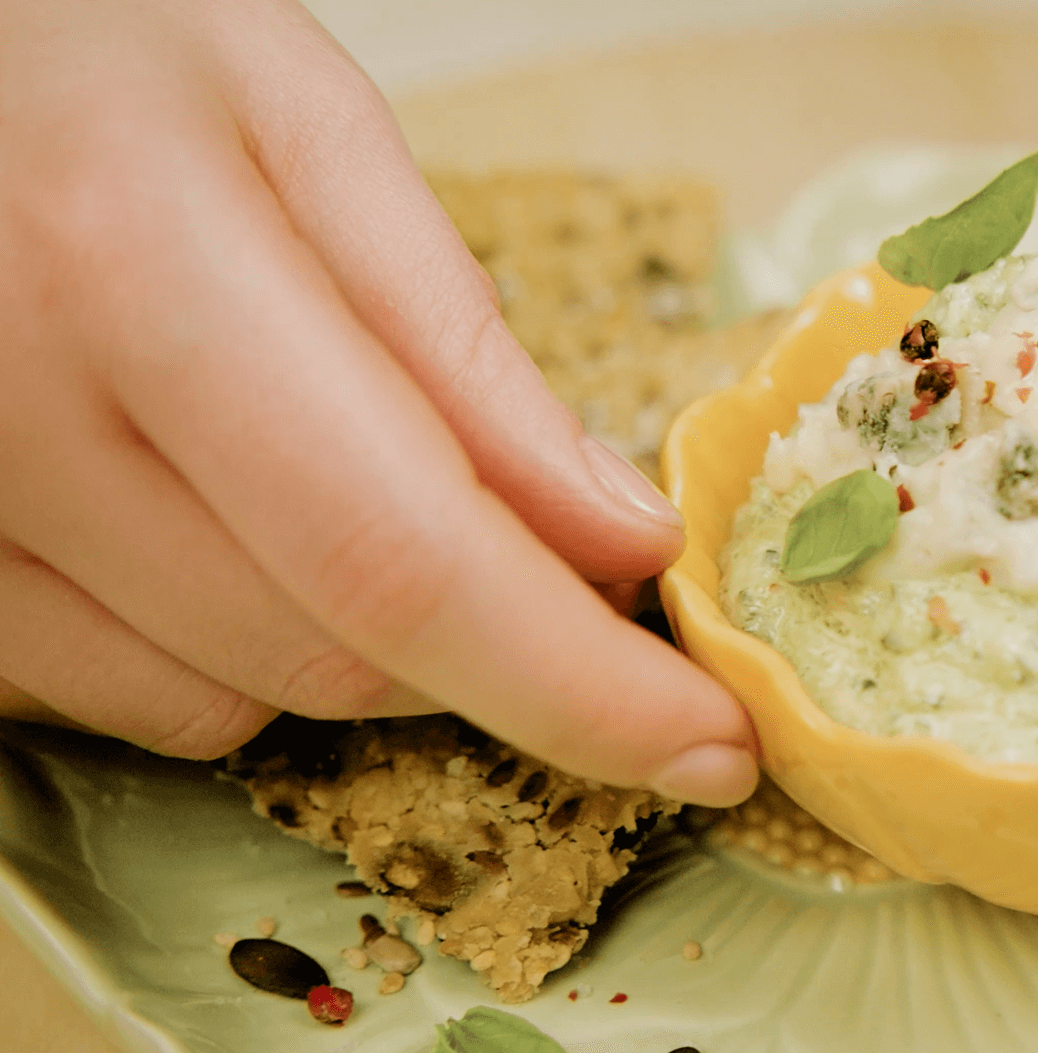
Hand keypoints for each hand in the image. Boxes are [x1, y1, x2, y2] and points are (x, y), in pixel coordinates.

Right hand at [0, 0, 755, 804]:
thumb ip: (457, 345)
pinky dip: (216, 639)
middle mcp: (6, 417)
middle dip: (488, 633)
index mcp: (132, 263)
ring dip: (348, 629)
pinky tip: (210, 509)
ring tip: (321, 459)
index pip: (405, 554)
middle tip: (544, 540)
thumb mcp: (298, 126)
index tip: (710, 742)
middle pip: (332, 651)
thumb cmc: (88, 51)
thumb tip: (613, 538)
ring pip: (228, 699)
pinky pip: (117, 695)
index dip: (581, 683)